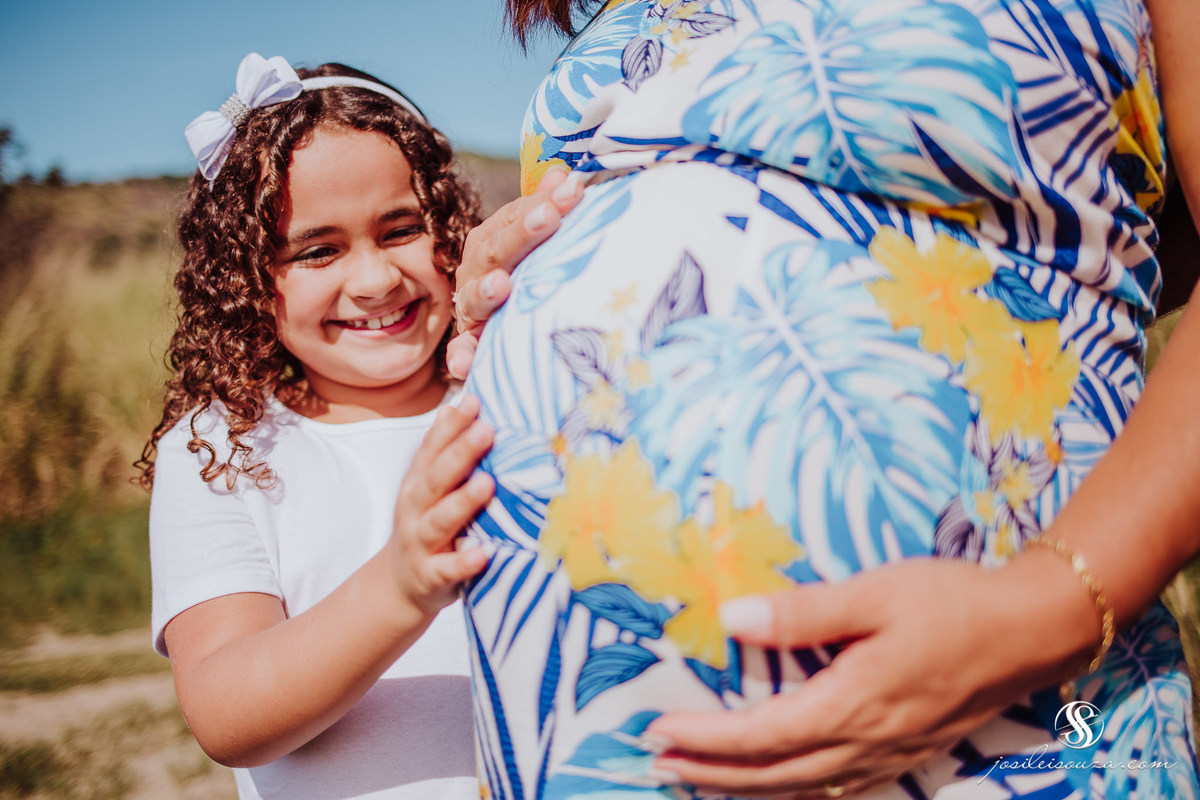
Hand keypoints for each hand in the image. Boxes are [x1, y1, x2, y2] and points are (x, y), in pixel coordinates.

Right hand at [386, 394, 495, 616]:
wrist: (398, 586)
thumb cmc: (426, 526)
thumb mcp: (429, 488)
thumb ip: (444, 452)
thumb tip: (458, 404)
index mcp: (417, 484)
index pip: (431, 449)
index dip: (450, 425)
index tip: (473, 400)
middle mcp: (415, 509)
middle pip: (436, 478)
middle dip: (460, 453)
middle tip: (487, 430)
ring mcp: (421, 542)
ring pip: (440, 520)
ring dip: (463, 502)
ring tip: (488, 483)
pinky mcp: (431, 576)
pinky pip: (447, 569)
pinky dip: (464, 561)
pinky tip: (484, 554)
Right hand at [447, 168, 584, 378]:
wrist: (500, 320)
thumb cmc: (527, 271)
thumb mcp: (538, 239)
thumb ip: (547, 209)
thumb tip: (565, 175)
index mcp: (494, 240)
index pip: (516, 216)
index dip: (542, 202)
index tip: (573, 189)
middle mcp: (477, 270)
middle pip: (499, 250)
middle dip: (523, 233)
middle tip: (550, 216)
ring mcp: (471, 306)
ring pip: (476, 297)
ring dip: (487, 291)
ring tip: (503, 285)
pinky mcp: (469, 342)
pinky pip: (462, 350)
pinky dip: (461, 356)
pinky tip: (463, 365)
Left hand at [644, 556, 1097, 797]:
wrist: (1032, 631)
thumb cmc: (952, 603)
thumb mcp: (874, 593)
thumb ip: (801, 612)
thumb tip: (731, 618)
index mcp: (852, 703)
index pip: (759, 736)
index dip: (705, 740)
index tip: (657, 731)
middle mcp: (866, 743)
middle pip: (772, 776)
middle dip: (710, 774)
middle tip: (658, 764)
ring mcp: (889, 756)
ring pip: (802, 790)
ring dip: (744, 789)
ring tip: (699, 779)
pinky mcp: (906, 754)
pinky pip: (835, 790)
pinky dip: (791, 792)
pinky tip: (776, 785)